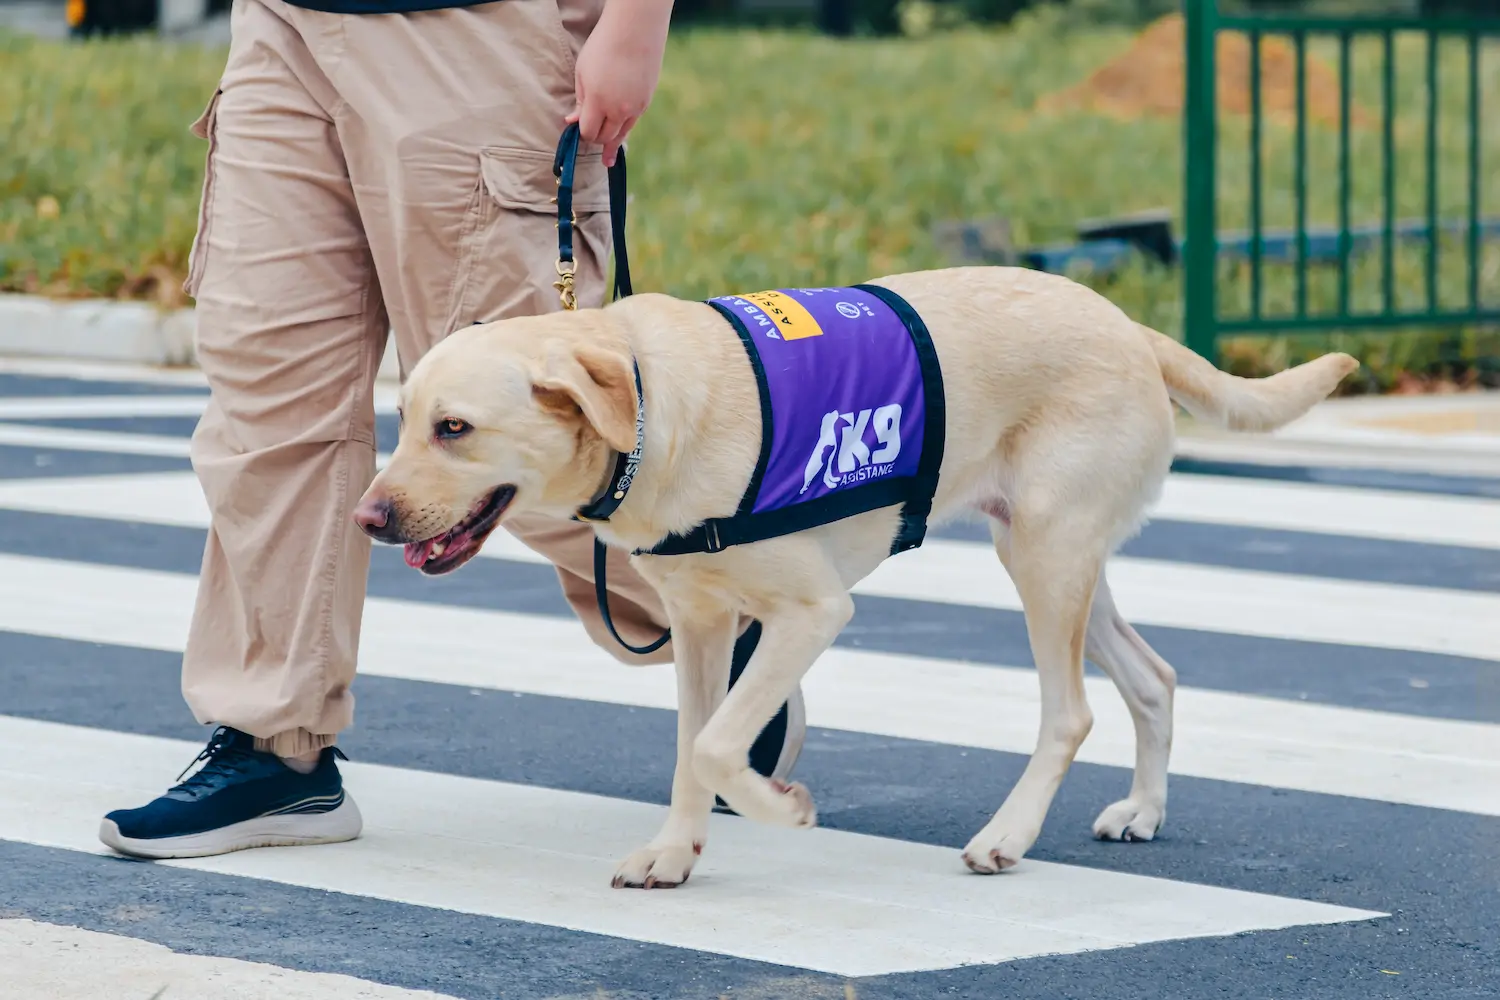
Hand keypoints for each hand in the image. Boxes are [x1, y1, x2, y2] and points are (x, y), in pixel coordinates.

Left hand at [566, 0, 672, 166]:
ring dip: (613, 143)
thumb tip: (573, 121)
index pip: (589, 132)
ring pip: (622, 134)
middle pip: (605, 137)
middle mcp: (618, 109)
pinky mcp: (646, 101)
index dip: (582, 134)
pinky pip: (633, 122)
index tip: (577, 131)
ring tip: (608, 160)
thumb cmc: (604, 45)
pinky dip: (624, 128)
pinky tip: (620, 134)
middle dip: (596, 139)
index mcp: (598, 102)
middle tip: (590, 140)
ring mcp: (636, 107)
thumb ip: (580, 100)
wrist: (636, 29)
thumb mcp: (583, 71)